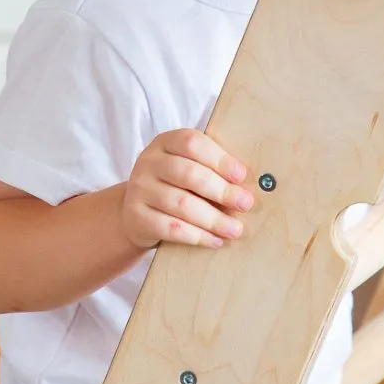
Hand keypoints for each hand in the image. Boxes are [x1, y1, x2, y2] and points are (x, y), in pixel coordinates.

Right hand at [121, 129, 255, 249]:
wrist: (136, 211)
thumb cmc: (174, 184)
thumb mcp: (188, 166)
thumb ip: (211, 168)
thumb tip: (247, 184)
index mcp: (165, 142)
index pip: (192, 143)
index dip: (219, 159)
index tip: (241, 176)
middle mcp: (148, 162)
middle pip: (189, 174)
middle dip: (222, 191)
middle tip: (245, 204)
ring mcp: (139, 190)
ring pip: (182, 204)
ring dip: (214, 219)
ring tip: (235, 229)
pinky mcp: (136, 217)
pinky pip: (171, 228)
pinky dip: (197, 236)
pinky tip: (215, 240)